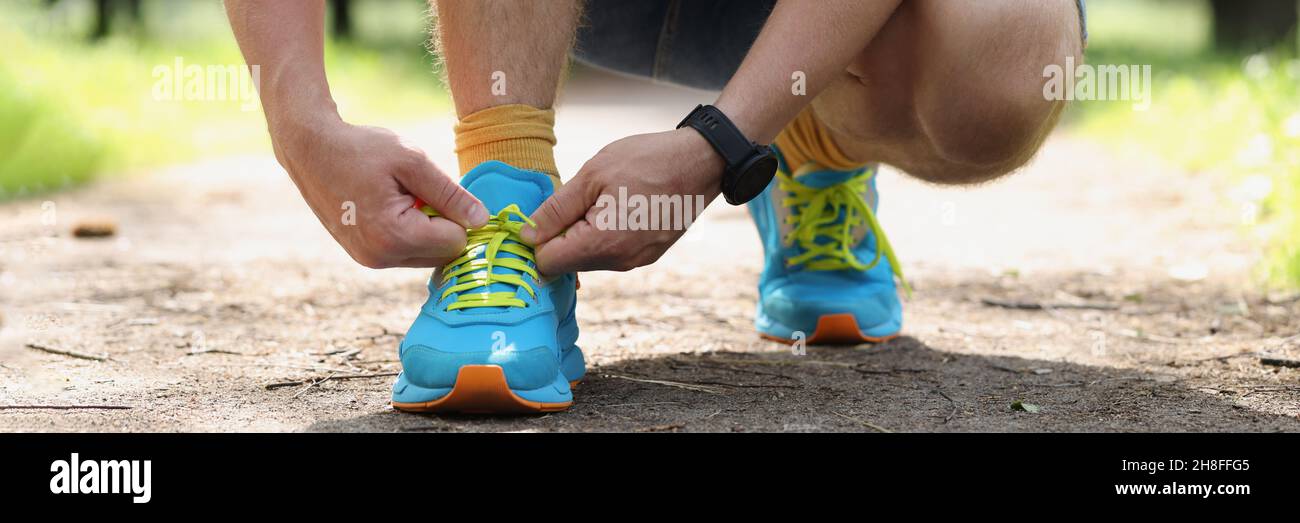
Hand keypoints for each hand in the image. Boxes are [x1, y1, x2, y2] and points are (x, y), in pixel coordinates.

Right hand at [270, 113, 487, 268]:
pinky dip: (408, 231)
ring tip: (399, 196)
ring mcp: (370, 261)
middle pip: (443, 254)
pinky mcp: (364, 257)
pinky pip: (406, 251)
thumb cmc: (362, 149)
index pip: (457, 242)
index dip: (457, 214)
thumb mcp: (413, 161)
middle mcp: (380, 258)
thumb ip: (451, 194)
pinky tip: (388, 205)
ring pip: (426, 255)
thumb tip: (483, 220)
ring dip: (425, 228)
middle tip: (415, 191)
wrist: (310, 149)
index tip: (437, 189)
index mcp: (394, 237)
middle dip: (441, 223)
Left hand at [522, 127, 724, 274]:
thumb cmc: (648, 161)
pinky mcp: (646, 256)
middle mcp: (619, 262)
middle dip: (561, 235)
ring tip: (603, 199)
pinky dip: (603, 235)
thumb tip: (526, 236)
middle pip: (567, 264)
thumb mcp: (592, 175)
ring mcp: (636, 262)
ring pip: (588, 259)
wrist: (702, 162)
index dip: (537, 239)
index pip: (547, 263)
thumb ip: (556, 210)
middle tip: (579, 198)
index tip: (545, 213)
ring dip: (582, 234)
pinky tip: (619, 207)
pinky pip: (610, 253)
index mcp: (602, 244)